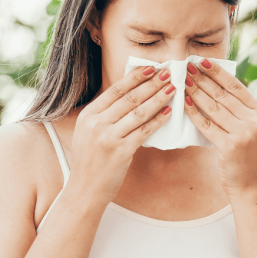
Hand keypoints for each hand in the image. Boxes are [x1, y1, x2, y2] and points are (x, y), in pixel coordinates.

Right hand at [69, 66, 175, 208]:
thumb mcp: (87, 132)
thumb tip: (129, 96)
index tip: (150, 68)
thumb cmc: (90, 161)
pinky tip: (169, 112)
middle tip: (167, 73)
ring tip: (172, 88)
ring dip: (158, 98)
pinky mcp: (121, 152)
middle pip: (130, 98)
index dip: (135, 77)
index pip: (115, 90)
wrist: (84, 189)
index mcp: (88, 115)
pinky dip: (158, 120)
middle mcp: (97, 123)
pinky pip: (144, 131)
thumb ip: (104, 115)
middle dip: (151, 83)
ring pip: (139, 112)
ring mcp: (109, 137)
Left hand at [183, 58, 256, 195]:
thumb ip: (235, 108)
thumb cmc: (242, 152)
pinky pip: (206, 125)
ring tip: (182, 81)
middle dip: (202, 79)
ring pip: (213, 107)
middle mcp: (253, 120)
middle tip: (186, 67)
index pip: (235, 86)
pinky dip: (194, 113)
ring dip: (195, 92)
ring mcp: (243, 133)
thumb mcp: (246, 126)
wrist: (248, 183)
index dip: (217, 72)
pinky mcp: (230, 146)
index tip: (201, 61)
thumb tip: (211, 84)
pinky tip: (184, 103)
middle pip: (222, 94)